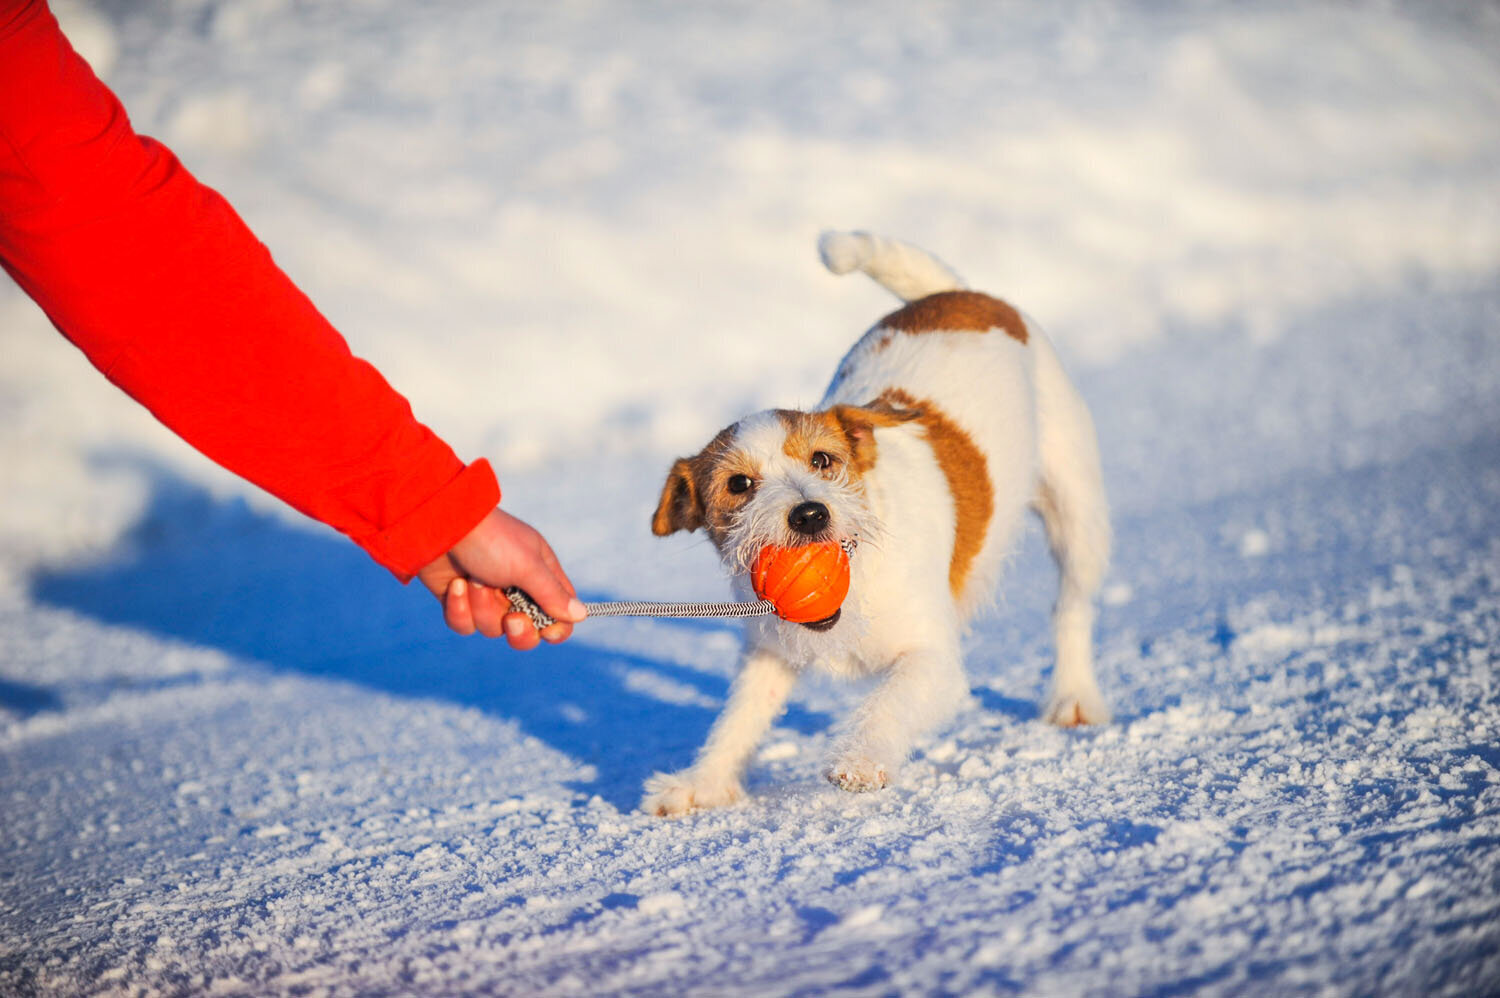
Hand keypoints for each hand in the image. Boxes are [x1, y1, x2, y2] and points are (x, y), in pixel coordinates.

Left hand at [416, 507, 585, 649]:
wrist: (440, 525)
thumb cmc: (492, 540)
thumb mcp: (527, 566)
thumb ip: (552, 594)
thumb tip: (581, 615)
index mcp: (540, 576)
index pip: (559, 614)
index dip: (555, 628)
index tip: (547, 629)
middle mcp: (516, 589)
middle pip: (527, 632)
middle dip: (518, 631)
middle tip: (511, 618)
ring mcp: (487, 596)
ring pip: (492, 629)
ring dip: (482, 606)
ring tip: (474, 580)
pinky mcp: (459, 602)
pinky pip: (465, 624)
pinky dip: (459, 608)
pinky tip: (455, 585)